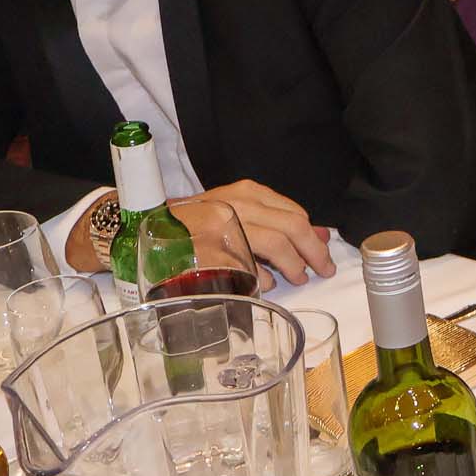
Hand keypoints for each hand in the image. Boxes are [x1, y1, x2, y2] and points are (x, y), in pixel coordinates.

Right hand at [186, 180, 333, 285]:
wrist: (151, 227)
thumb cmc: (200, 220)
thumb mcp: (240, 209)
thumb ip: (277, 220)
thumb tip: (320, 236)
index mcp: (248, 192)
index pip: (295, 213)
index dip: (314, 236)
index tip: (323, 251)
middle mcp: (238, 205)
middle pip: (292, 228)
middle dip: (314, 252)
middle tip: (324, 269)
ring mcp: (222, 227)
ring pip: (275, 244)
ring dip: (294, 266)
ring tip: (299, 278)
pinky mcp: (208, 251)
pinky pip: (247, 265)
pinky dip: (263, 276)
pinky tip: (266, 283)